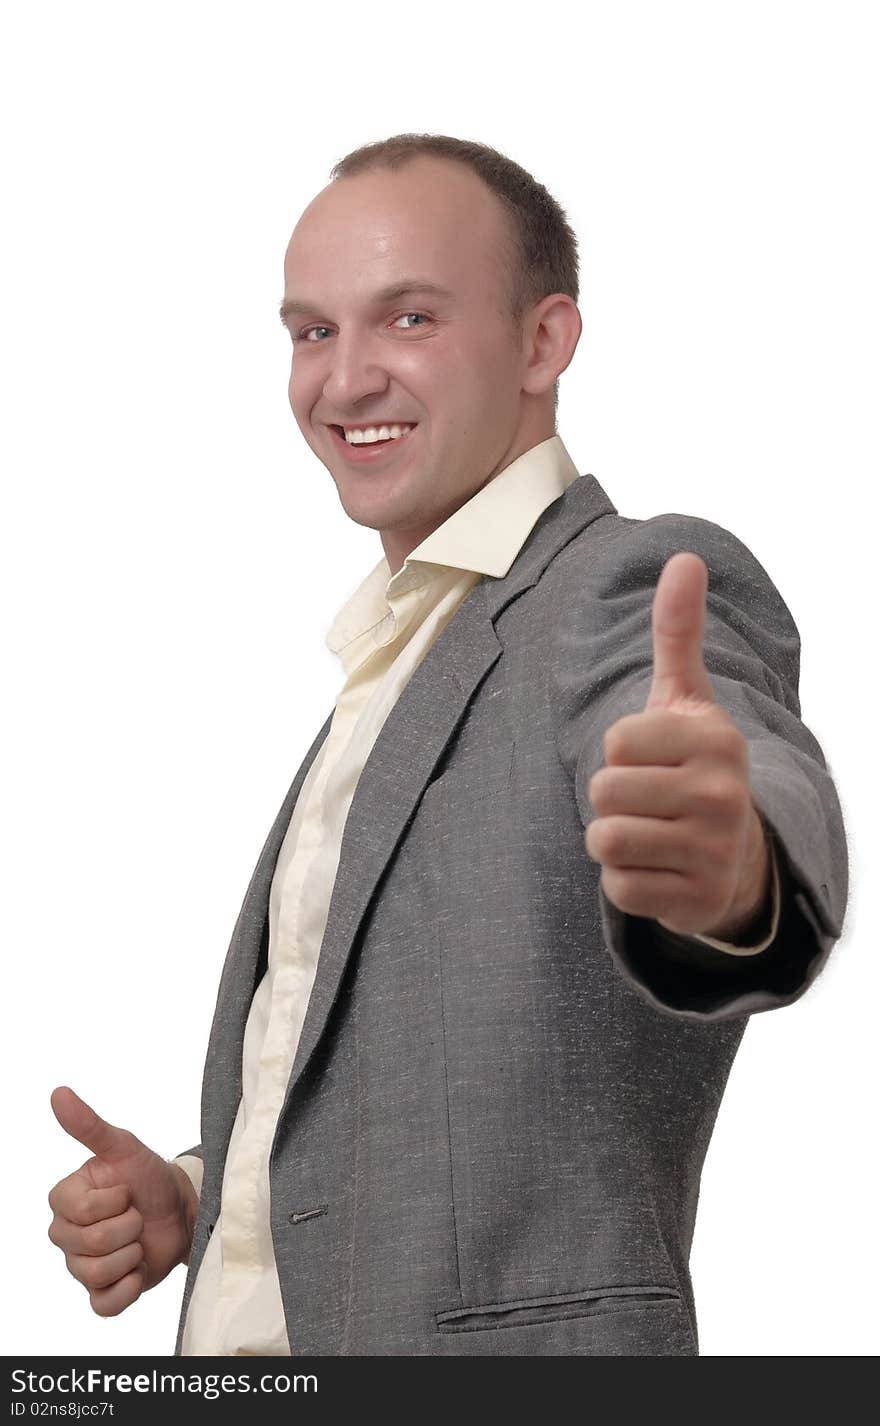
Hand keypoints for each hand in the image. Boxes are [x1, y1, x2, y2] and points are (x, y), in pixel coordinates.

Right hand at [47, 1086, 198, 1317]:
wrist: (180, 1209)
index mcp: (65, 1200)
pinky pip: (103, 1305)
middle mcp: (66, 1235)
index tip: (126, 1190)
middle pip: (90, 1245)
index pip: (80, 1211)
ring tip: (139, 1239)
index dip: (113, 1201)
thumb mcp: (124, 1147)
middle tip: (137, 1215)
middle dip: (128, 1226)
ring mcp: (81, 1266)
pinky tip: (139, 1269)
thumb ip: (89, 1125)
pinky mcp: (102, 1293)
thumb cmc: (149, 1176)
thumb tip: (58, 1093)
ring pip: (97, 1274)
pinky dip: (127, 1289)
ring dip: (132, 1254)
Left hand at [585, 552, 770, 939]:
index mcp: (716, 739)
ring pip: (605, 840)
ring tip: (648, 834)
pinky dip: (624, 882)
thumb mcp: (686, 700)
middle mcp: (723, 794)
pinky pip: (619, 888)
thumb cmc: (692, 765)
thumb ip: (678, 634)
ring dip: (611, 841)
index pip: (616, 740)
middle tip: (647, 802)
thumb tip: (684, 557)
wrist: (736, 856)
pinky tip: (657, 870)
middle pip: (604, 791)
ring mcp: (714, 851)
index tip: (652, 759)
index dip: (619, 752)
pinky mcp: (698, 901)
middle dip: (610, 799)